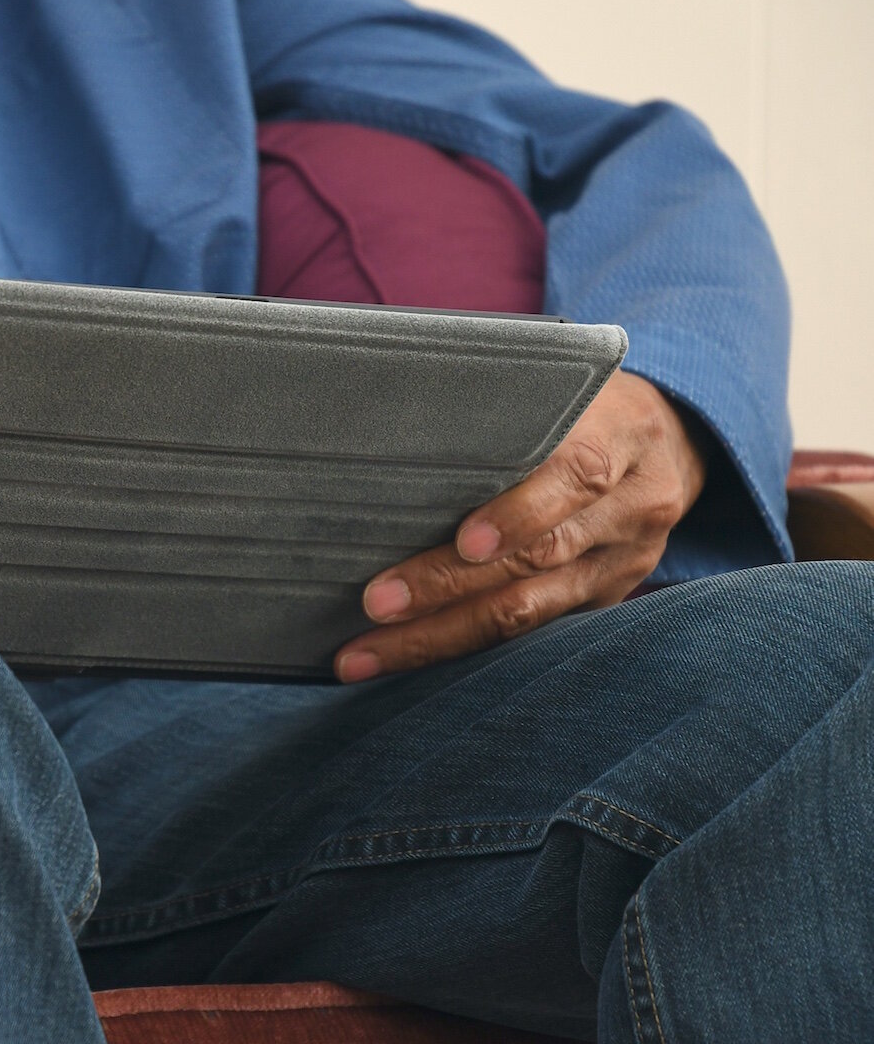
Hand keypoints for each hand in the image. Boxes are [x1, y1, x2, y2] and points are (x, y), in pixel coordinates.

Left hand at [333, 371, 706, 681]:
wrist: (675, 443)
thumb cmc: (584, 405)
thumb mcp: (565, 386)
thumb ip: (509, 408)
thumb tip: (400, 430)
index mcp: (620, 437)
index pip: (576, 477)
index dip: (521, 513)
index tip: (465, 542)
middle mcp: (632, 507)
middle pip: (538, 556)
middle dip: (449, 585)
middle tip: (378, 603)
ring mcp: (623, 562)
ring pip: (530, 610)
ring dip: (442, 635)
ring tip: (369, 652)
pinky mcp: (606, 598)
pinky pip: (531, 632)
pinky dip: (465, 648)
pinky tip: (407, 657)